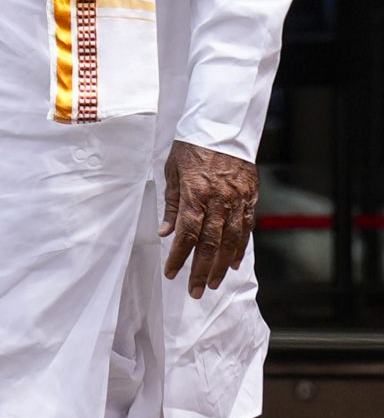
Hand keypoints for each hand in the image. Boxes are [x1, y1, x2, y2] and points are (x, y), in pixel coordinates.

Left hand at [161, 139, 256, 298]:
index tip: (171, 273)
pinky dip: (239, 248)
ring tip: (212, 283)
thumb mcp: (172, 172)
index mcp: (196, 193)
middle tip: (194, 290)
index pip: (187, 234)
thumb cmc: (190, 148)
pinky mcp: (250, 197)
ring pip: (231, 240)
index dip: (179, 256)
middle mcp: (219, 200)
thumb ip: (172, 204)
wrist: (221, 127)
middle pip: (211, 243)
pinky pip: (246, 228)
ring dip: (221, 265)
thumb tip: (166, 233)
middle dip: (201, 270)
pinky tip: (231, 262)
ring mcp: (238, 199)